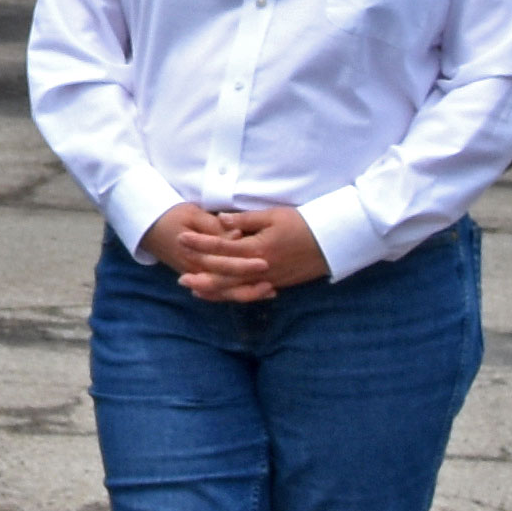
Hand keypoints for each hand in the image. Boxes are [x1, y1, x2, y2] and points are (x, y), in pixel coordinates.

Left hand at [148, 202, 334, 301]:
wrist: (332, 242)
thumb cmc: (303, 223)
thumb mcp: (274, 216)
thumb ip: (245, 220)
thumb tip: (220, 221)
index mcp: (258, 248)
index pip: (222, 248)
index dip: (200, 244)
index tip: (181, 238)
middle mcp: (261, 268)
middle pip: (224, 275)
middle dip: (200, 273)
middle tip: (179, 274)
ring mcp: (269, 279)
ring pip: (235, 289)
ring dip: (213, 289)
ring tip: (193, 288)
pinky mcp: (277, 284)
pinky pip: (249, 293)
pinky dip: (232, 294)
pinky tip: (220, 294)